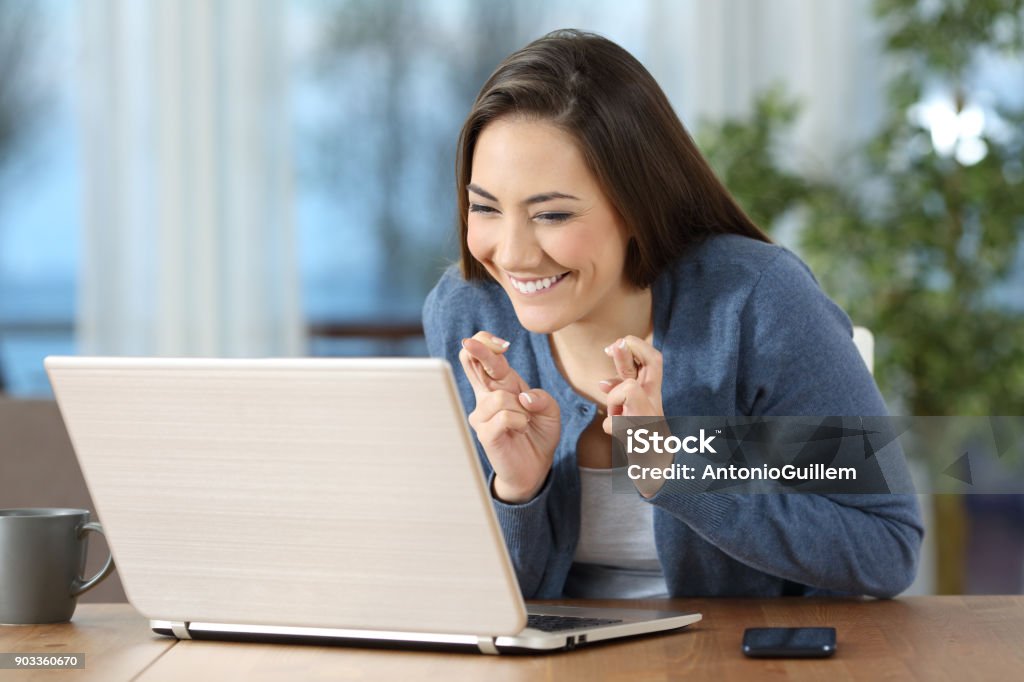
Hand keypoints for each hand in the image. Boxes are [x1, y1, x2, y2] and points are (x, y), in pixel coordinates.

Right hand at [459, 332, 560, 503]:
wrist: (534, 468)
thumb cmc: (538, 435)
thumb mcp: (550, 412)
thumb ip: (543, 398)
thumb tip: (524, 397)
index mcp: (501, 385)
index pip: (484, 358)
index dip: (486, 343)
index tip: (500, 343)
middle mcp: (486, 396)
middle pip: (471, 362)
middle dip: (477, 350)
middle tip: (473, 343)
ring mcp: (482, 415)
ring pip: (500, 398)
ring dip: (521, 409)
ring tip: (524, 422)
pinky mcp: (484, 433)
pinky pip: (504, 417)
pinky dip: (520, 422)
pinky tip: (520, 430)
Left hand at [598, 335, 664, 434]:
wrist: (653, 469)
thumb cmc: (638, 439)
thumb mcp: (626, 413)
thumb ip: (618, 395)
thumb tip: (603, 382)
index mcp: (652, 392)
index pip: (653, 359)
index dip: (636, 346)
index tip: (615, 345)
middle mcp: (655, 398)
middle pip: (654, 360)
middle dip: (632, 346)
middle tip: (613, 346)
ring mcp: (651, 410)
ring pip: (628, 386)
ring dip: (613, 400)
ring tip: (618, 416)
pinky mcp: (643, 423)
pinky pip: (617, 416)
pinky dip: (612, 422)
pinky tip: (619, 432)